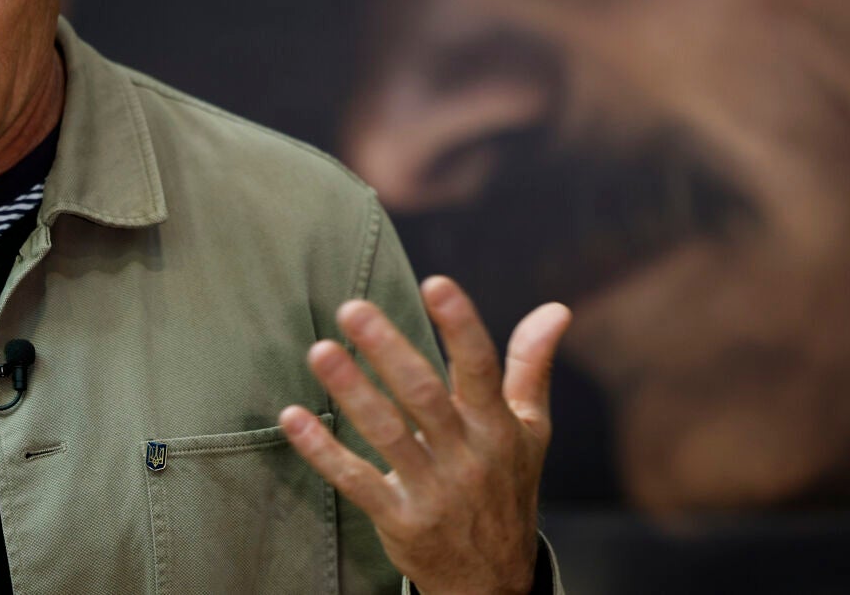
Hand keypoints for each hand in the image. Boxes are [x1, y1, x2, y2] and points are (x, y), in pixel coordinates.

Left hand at [280, 276, 569, 594]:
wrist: (494, 583)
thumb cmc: (507, 488)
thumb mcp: (530, 431)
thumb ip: (531, 367)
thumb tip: (557, 309)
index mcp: (498, 427)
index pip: (481, 370)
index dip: (460, 326)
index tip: (435, 284)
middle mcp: (467, 456)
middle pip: (424, 396)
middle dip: (389, 350)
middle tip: (352, 308)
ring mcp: (432, 490)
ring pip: (387, 434)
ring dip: (352, 392)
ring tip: (320, 351)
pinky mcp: (399, 520)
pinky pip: (356, 481)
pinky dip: (323, 451)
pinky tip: (293, 417)